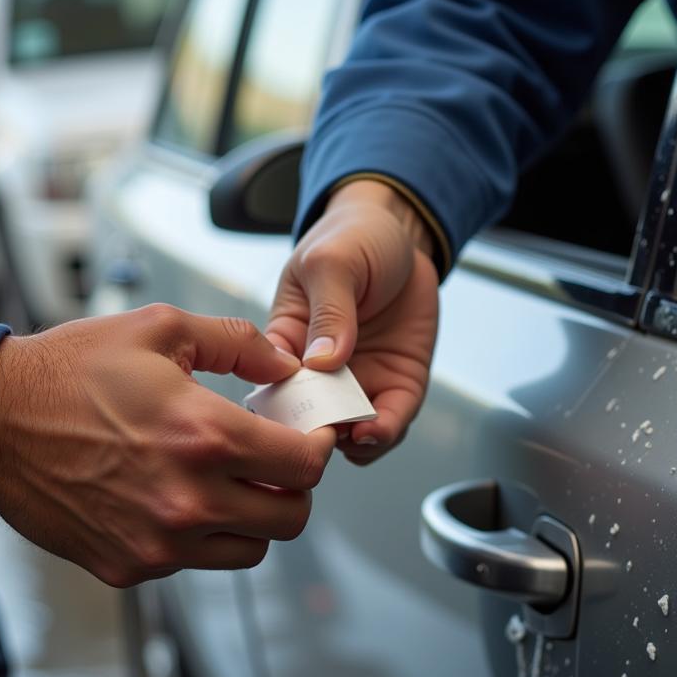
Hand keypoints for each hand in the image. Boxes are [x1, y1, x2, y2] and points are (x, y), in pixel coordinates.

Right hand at [0, 305, 335, 586]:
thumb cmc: (69, 372)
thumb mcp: (158, 330)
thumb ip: (236, 343)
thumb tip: (283, 368)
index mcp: (204, 436)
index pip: (306, 466)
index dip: (317, 448)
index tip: (309, 437)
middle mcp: (188, 499)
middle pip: (291, 518)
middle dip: (294, 487)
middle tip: (274, 462)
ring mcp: (158, 542)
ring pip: (249, 548)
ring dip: (252, 517)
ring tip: (226, 480)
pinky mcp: (129, 566)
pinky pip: (193, 561)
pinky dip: (200, 535)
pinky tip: (175, 496)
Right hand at [267, 180, 438, 464]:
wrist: (404, 234)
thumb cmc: (353, 238)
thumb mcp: (332, 261)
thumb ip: (328, 311)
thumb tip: (322, 361)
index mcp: (286, 341)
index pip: (273, 386)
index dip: (281, 408)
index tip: (293, 415)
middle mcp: (319, 372)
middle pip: (309, 421)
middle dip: (317, 433)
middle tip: (327, 432)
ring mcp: (359, 382)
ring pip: (349, 434)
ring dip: (353, 442)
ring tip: (359, 434)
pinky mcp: (397, 385)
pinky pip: (390, 422)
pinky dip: (386, 433)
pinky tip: (382, 428)